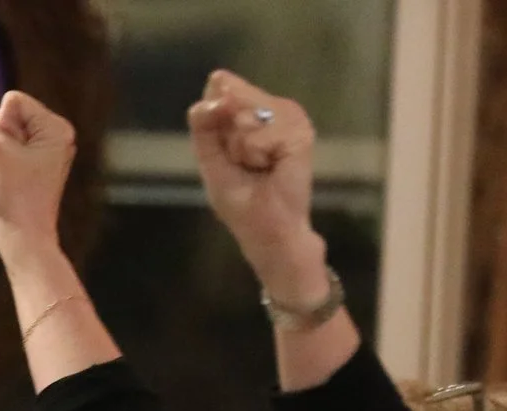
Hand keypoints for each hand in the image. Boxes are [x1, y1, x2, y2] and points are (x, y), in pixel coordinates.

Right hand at [0, 90, 75, 247]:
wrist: (24, 236)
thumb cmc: (16, 194)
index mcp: (55, 128)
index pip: (13, 101)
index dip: (0, 122)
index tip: (7, 150)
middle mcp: (53, 137)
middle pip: (8, 119)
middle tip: (6, 166)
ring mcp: (43, 154)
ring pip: (2, 139)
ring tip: (4, 178)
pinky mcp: (31, 169)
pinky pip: (4, 156)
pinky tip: (1, 185)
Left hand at [188, 70, 326, 297]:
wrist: (270, 230)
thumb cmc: (241, 200)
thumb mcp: (211, 160)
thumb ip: (205, 125)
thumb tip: (216, 84)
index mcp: (250, 112)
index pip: (220, 88)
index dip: (213, 114)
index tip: (223, 146)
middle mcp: (273, 108)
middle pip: (233, 96)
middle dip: (228, 135)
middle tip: (243, 161)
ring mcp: (290, 118)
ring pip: (247, 114)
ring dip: (242, 148)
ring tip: (258, 165)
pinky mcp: (301, 132)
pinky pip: (261, 134)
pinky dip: (257, 154)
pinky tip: (270, 167)